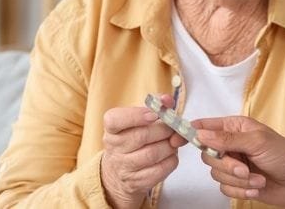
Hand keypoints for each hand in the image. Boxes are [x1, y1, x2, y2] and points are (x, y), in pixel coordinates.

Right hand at [100, 94, 184, 208]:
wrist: (119, 174)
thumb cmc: (134, 139)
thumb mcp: (137, 121)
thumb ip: (154, 107)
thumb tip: (167, 100)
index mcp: (112, 130)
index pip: (115, 120)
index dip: (136, 116)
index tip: (154, 114)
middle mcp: (114, 149)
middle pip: (141, 136)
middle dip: (163, 130)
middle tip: (173, 127)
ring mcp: (125, 168)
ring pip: (153, 154)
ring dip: (169, 145)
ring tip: (173, 141)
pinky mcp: (137, 182)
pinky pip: (161, 169)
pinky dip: (172, 159)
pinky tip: (170, 155)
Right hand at [192, 116, 284, 207]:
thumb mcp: (258, 142)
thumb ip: (228, 139)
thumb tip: (201, 134)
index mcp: (236, 128)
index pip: (205, 127)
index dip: (191, 132)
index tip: (180, 140)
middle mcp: (232, 145)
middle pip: (207, 155)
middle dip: (227, 166)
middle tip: (245, 168)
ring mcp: (234, 165)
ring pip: (216, 174)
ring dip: (239, 181)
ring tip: (258, 179)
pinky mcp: (237, 183)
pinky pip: (225, 189)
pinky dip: (241, 191)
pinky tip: (257, 188)